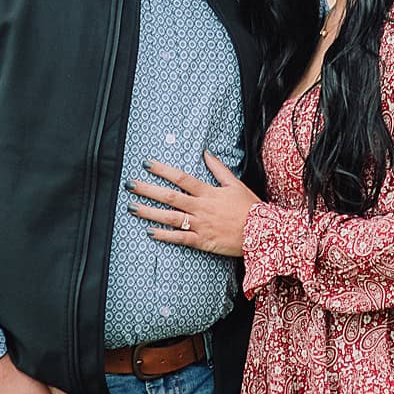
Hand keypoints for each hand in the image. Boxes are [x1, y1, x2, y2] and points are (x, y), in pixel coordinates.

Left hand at [127, 153, 261, 258]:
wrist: (263, 233)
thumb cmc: (251, 208)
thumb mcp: (236, 184)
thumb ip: (218, 168)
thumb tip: (206, 153)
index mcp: (208, 192)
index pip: (181, 178)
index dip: (162, 170)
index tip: (147, 164)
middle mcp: (201, 207)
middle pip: (169, 197)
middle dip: (147, 190)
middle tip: (130, 185)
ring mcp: (201, 225)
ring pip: (170, 218)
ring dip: (149, 212)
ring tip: (132, 207)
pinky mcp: (203, 241)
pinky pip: (180, 238)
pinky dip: (165, 236)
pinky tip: (150, 232)